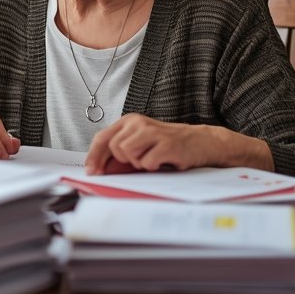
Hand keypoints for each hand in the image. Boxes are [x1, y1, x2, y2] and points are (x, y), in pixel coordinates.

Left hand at [84, 115, 273, 174]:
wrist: (202, 142)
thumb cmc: (170, 146)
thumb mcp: (142, 145)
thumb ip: (121, 154)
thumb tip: (100, 170)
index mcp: (130, 121)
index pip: (102, 138)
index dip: (94, 156)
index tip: (91, 172)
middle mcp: (139, 123)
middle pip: (114, 148)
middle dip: (123, 161)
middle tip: (139, 162)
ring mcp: (153, 132)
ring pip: (128, 154)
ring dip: (139, 163)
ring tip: (153, 160)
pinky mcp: (166, 144)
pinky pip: (147, 162)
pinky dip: (153, 167)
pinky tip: (163, 162)